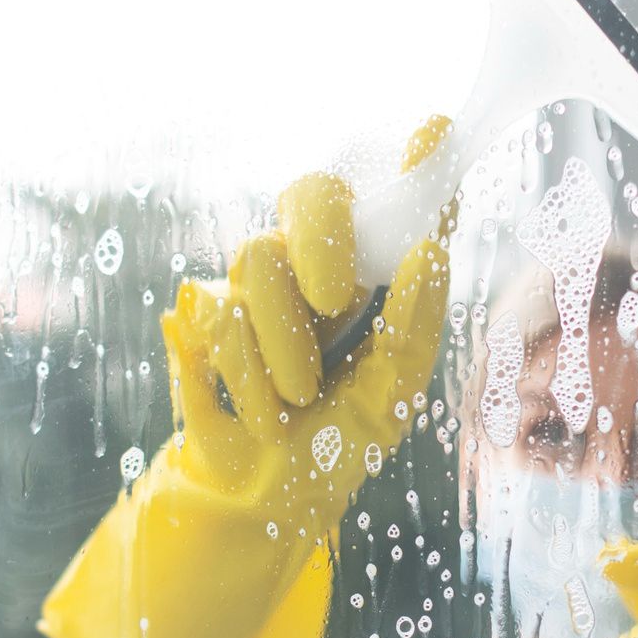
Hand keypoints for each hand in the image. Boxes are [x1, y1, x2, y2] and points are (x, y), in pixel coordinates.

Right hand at [38, 116, 452, 637]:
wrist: (260, 507)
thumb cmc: (335, 449)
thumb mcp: (391, 397)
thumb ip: (413, 326)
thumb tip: (425, 254)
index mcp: (367, 277)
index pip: (394, 204)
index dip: (415, 162)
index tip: (436, 130)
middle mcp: (311, 267)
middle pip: (311, 192)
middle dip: (324, 240)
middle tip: (337, 301)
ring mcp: (253, 288)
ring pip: (257, 260)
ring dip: (283, 346)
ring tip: (297, 401)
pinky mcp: (201, 321)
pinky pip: (214, 317)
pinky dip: (243, 375)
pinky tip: (260, 414)